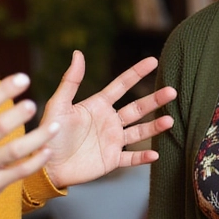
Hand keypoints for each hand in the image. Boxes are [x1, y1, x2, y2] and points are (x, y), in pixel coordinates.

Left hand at [40, 52, 176, 188]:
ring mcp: (113, 141)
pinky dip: (143, 158)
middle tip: (172, 91)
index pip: (121, 85)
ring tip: (170, 120)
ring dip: (155, 126)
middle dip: (155, 100)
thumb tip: (78, 53)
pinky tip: (155, 154)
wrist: (46, 165)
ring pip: (140, 131)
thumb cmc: (49, 133)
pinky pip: (131, 158)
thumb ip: (70, 80)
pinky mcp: (112, 160)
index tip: (153, 61)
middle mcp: (109, 121)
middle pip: (137, 108)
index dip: (136, 73)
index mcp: (98, 105)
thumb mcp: (59, 104)